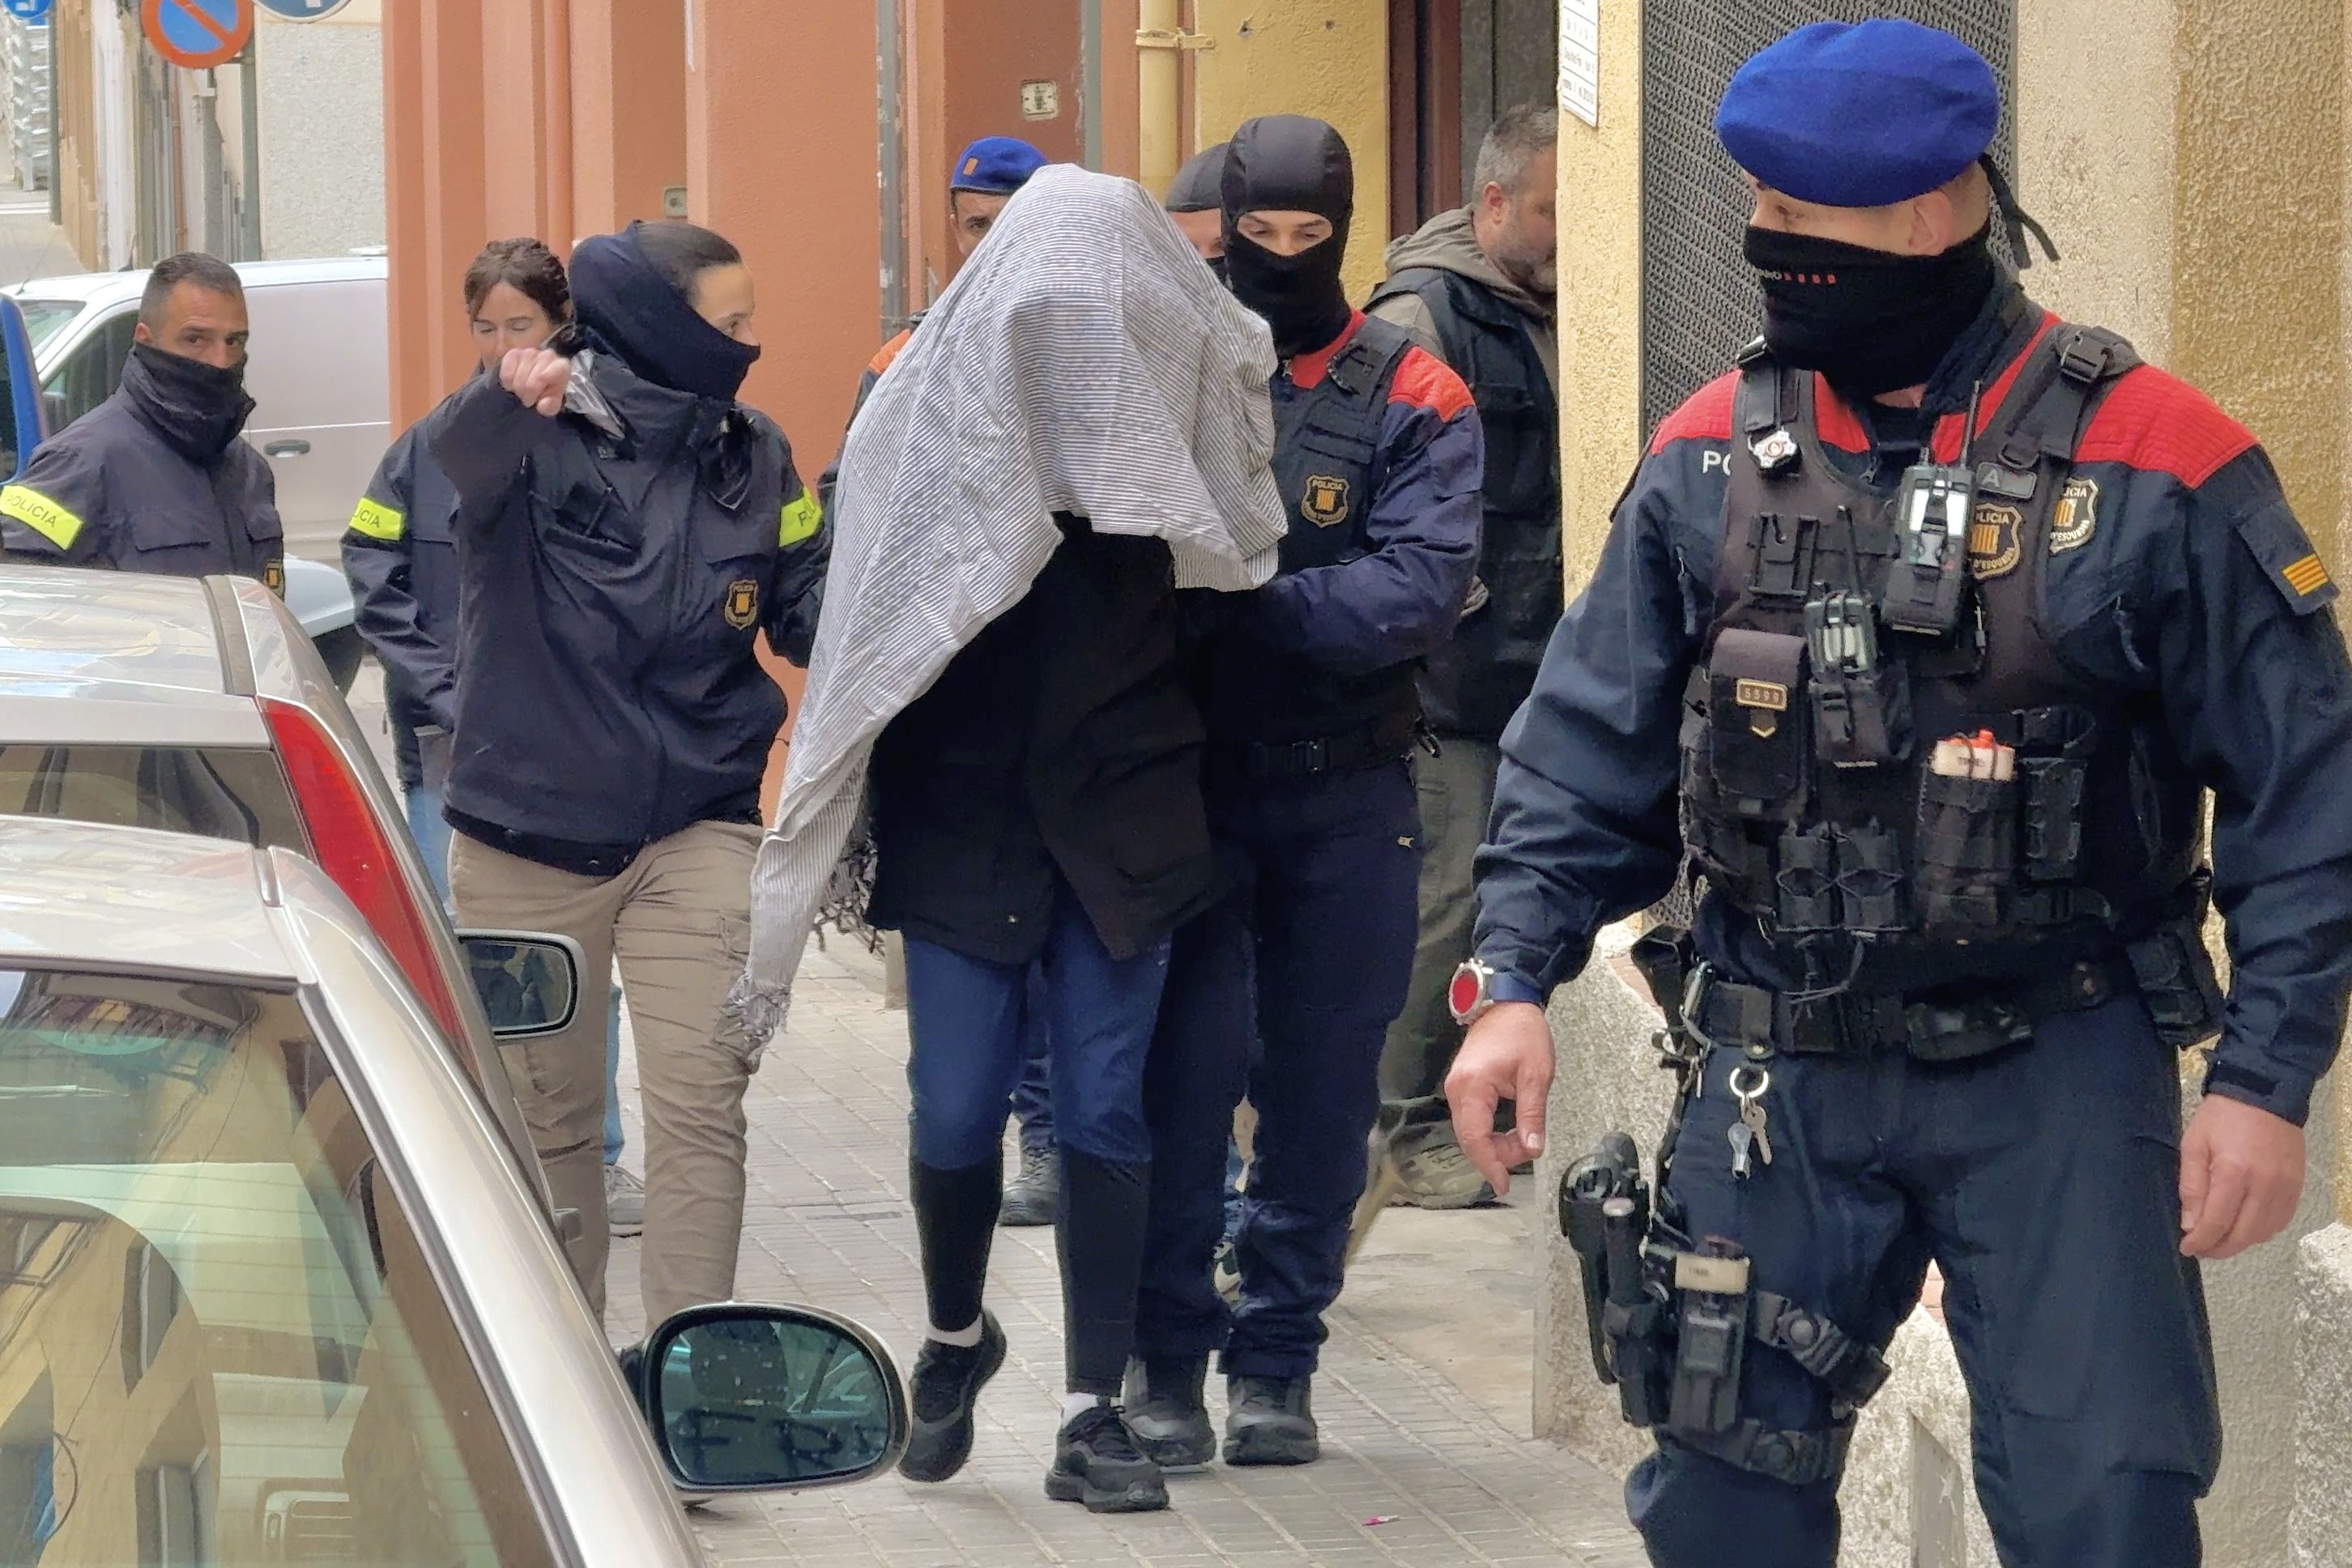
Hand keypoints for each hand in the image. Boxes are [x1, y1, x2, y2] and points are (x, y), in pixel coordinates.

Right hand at [500, 346, 571, 417]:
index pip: (558, 368)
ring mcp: (530, 353)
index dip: (549, 376)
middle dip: (529, 393)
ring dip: (518, 389)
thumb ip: (550, 407)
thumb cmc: (545, 395)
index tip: (540, 385)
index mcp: (562, 367)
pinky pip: (507, 369)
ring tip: (521, 393)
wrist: (531, 388)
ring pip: (520, 374)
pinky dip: (507, 381)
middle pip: (535, 377)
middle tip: (528, 400)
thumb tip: (543, 405)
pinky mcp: (514, 353)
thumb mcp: (551, 406)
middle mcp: (547, 356)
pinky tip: (511, 385)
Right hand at [1445, 1002, 1551, 1195]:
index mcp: (1472, 1086)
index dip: (1489, 1164)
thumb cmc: (1523, 1033)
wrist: (1507, 1003)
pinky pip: (1471, 1120)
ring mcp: (1456, 1088)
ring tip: (1523, 1140)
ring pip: (1470, 1131)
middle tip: (1529, 1150)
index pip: (1475, 1137)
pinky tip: (1509, 1132)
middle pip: (1470, 1138)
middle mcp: (1456, 1090)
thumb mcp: (1536, 1076)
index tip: (1502, 1185)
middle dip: (1497, 1154)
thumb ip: (1532, 1115)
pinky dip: (1488, 1132)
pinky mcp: (1461, 1087)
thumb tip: (1532, 1149)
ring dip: (1494, 1143)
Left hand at [2178, 1093, 2305, 1259]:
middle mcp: (2265, 1186)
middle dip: (2219, 1249)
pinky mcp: (2297, 1187)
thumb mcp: (2194, 1145)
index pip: (2217, 1223)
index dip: (2200, 1242)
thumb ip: (2191, 1187)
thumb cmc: (2222, 1117)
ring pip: (2263, 1233)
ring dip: (2240, 1242)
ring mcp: (2286, 1188)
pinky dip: (2261, 1231)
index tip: (2187, 1248)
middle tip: (2202, 1249)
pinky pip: (2280, 1222)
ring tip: (2220, 1239)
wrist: (2264, 1093)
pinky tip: (2245, 1227)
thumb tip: (2191, 1225)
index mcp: (2234, 1173)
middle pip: (2243, 1235)